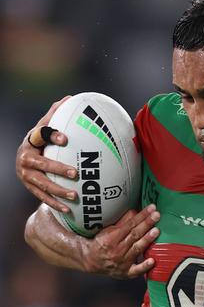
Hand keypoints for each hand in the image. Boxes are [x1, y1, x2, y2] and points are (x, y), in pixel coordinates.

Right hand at [16, 96, 78, 212]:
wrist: (25, 159)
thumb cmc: (42, 141)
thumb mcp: (45, 128)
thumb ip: (55, 115)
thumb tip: (69, 98)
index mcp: (30, 141)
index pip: (39, 135)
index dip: (51, 136)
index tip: (65, 138)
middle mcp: (24, 159)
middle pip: (40, 165)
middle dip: (57, 169)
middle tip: (75, 172)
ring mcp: (25, 175)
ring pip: (42, 184)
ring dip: (58, 190)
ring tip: (75, 194)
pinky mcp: (30, 188)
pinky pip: (42, 197)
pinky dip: (55, 203)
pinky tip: (69, 209)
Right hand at [81, 204, 159, 278]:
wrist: (90, 260)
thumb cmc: (99, 243)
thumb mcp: (107, 229)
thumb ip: (123, 221)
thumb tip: (136, 212)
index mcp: (111, 238)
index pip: (130, 224)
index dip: (141, 216)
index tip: (151, 208)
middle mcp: (117, 250)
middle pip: (134, 235)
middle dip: (146, 224)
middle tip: (156, 215)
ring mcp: (122, 262)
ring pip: (137, 249)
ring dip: (147, 239)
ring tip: (156, 231)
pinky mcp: (126, 272)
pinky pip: (136, 270)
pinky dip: (144, 266)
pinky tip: (152, 261)